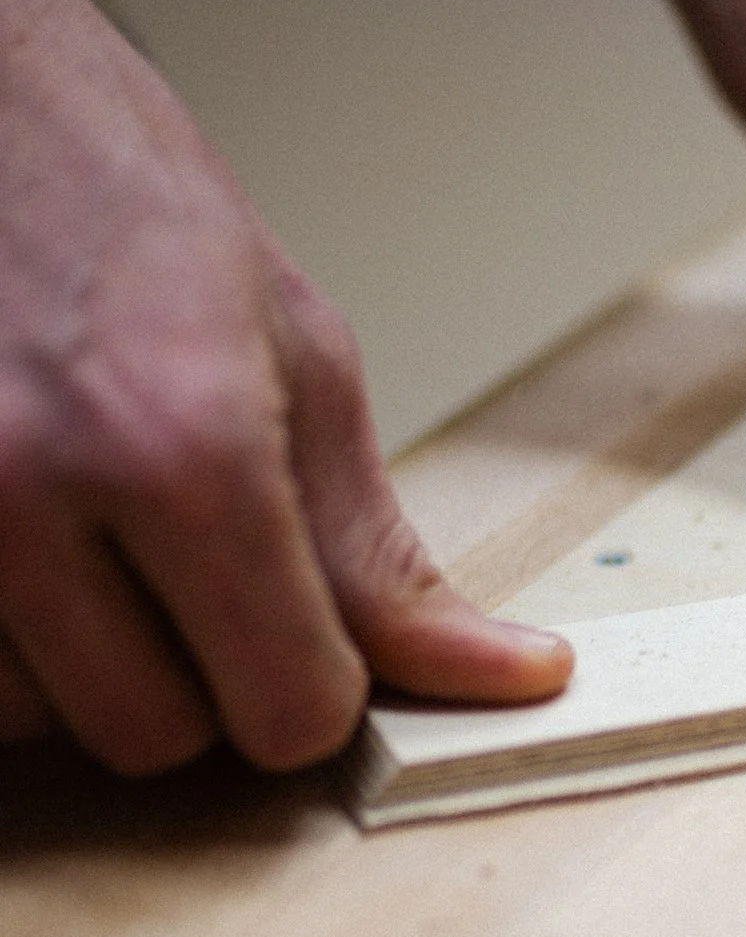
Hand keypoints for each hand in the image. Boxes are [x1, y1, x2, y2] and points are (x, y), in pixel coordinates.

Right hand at [0, 0, 570, 774]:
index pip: (287, 711)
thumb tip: (505, 674)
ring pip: (34, 725)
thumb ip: (380, 550)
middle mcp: (26, 499)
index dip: (314, 690)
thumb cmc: (122, 197)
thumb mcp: (299, 355)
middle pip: (157, 740)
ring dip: (77, 663)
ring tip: (84, 521)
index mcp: (181, 449)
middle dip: (196, 678)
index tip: (309, 638)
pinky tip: (16, 535)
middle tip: (189, 559)